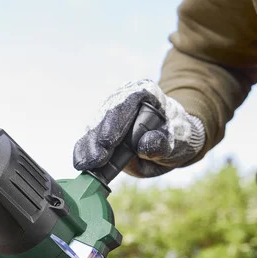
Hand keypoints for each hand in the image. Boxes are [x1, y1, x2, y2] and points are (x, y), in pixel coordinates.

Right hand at [73, 79, 205, 176]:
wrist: (171, 141)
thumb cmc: (175, 140)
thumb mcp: (176, 144)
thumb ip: (161, 144)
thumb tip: (144, 145)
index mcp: (146, 92)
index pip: (127, 102)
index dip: (115, 123)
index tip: (108, 143)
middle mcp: (124, 97)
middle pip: (106, 115)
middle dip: (97, 138)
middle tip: (95, 159)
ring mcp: (110, 110)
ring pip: (94, 126)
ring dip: (88, 146)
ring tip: (85, 164)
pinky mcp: (100, 125)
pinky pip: (89, 136)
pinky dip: (84, 150)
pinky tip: (81, 162)